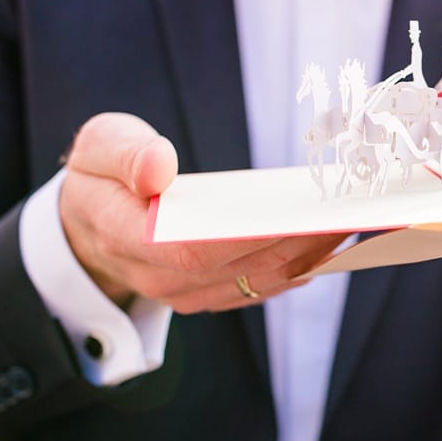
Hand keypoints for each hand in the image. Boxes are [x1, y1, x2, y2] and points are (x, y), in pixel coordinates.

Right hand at [59, 113, 346, 311]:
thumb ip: (124, 153)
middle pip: (239, 267)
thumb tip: (157, 168)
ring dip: (310, 254)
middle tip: (347, 209)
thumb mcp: (97, 146)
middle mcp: (159, 278)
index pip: (191, 249)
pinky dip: (301, 265)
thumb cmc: (100, 176)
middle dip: (298, 240)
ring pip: (259, 281)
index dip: (247, 236)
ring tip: (353, 220)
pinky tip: (332, 239)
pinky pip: (262, 286)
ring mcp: (186, 293)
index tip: (297, 212)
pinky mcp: (210, 294)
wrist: (88, 223)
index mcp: (126, 238)